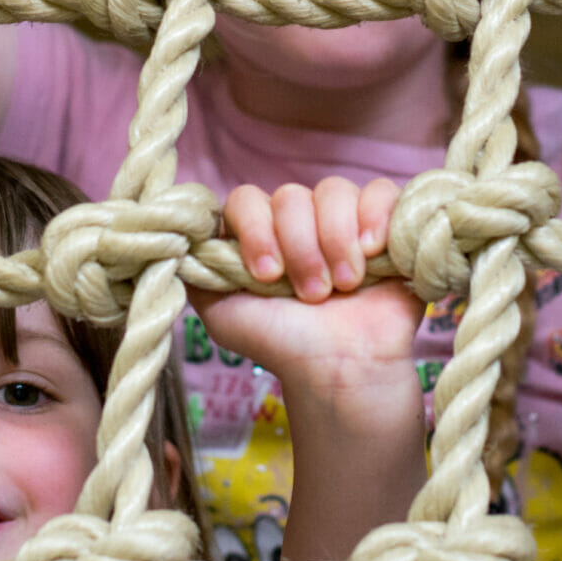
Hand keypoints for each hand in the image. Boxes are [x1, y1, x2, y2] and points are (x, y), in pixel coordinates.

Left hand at [191, 178, 420, 398]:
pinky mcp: (386, 224)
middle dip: (300, 248)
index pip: (245, 199)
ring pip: (333, 191)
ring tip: (345, 286)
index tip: (266, 275)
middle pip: (291, 195)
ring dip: (335, 241)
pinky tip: (373, 252)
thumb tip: (175, 237)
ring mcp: (343, 221)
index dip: (254, 230)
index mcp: (260, 235)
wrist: (341, 370)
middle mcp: (299, 222)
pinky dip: (375, 217)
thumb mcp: (222, 314)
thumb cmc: (283, 345)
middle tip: (312, 295)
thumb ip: (196, 273)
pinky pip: (380, 191)